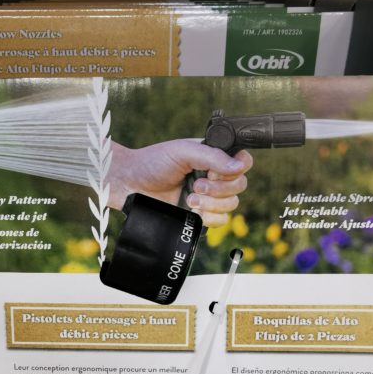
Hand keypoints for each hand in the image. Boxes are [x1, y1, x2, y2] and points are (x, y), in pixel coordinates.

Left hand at [108, 140, 252, 226]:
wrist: (130, 184)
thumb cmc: (152, 162)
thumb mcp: (183, 152)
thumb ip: (212, 156)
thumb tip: (238, 166)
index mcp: (212, 157)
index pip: (242, 162)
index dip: (236, 169)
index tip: (213, 171)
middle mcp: (213, 177)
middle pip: (240, 186)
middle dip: (219, 189)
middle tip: (195, 185)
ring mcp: (208, 197)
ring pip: (231, 205)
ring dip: (212, 204)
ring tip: (189, 199)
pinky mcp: (200, 215)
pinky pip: (220, 221)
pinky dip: (209, 218)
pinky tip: (191, 210)